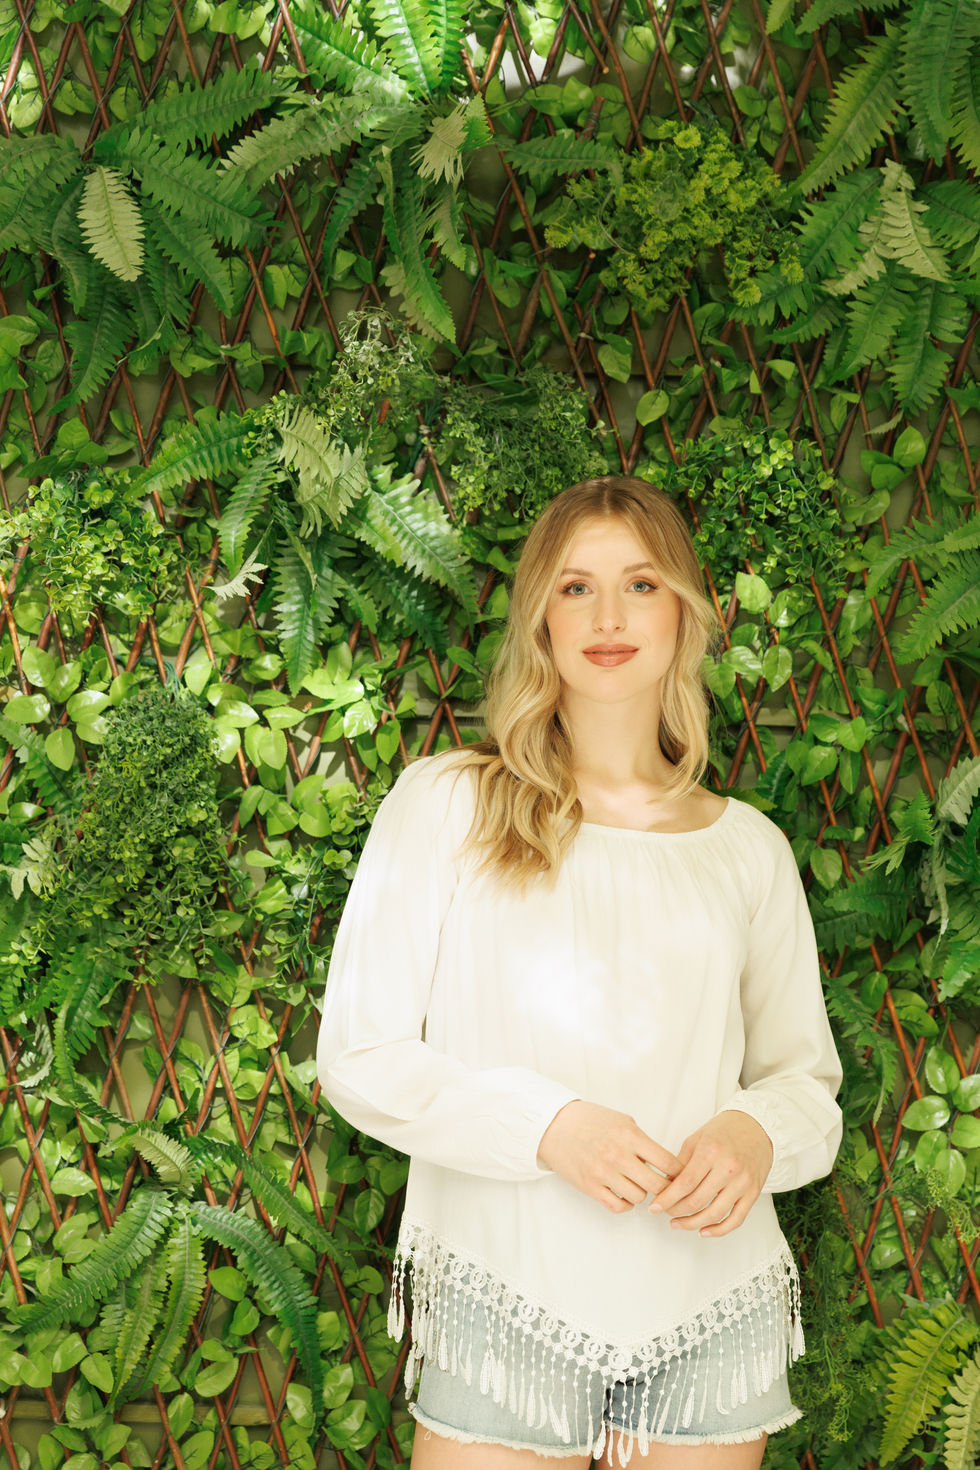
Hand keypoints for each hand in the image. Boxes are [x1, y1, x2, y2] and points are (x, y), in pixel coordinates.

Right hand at [536, 1100, 682, 1214]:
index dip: (679, 1173)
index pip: (667, 1162)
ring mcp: (603, 1173)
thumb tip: (664, 1162)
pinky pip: (618, 1206)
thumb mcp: (622, 1120)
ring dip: (642, 1194)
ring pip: (639, 1197)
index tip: (681, 1176)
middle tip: (665, 1188)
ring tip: (637, 1184)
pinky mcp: (590, 1187)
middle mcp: (619, 1156)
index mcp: (630, 1136)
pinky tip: (624, 1195)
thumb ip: (642, 1140)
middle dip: (665, 1189)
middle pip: (657, 1186)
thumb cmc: (590, 1120)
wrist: (555, 1126)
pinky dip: (626, 1204)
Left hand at [647, 1111, 773, 1237]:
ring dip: (692, 1224)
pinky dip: (718, 1230)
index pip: (684, 1184)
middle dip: (675, 1211)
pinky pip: (736, 1220)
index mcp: (711, 1151)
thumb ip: (681, 1162)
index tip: (654, 1207)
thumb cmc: (723, 1130)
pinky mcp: (754, 1193)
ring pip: (714, 1214)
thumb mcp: (697, 1138)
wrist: (757, 1126)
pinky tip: (703, 1231)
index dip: (666, 1199)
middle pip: (697, 1201)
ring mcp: (743, 1183)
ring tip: (678, 1224)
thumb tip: (664, 1186)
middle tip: (665, 1213)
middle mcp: (728, 1168)